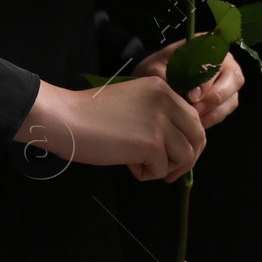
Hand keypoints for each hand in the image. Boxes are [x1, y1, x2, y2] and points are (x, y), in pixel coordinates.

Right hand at [19, 77, 206, 183]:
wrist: (64, 118)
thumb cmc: (90, 115)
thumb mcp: (134, 104)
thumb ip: (158, 116)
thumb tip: (177, 144)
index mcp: (163, 88)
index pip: (194, 118)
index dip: (188, 141)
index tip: (175, 156)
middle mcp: (167, 101)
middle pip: (197, 137)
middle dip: (186, 159)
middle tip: (168, 171)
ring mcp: (160, 121)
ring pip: (185, 155)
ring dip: (165, 167)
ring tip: (139, 163)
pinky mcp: (152, 142)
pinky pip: (162, 169)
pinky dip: (146, 174)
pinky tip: (128, 164)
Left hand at [133, 37, 245, 128]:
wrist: (153, 80)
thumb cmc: (156, 70)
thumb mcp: (154, 69)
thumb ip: (168, 77)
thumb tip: (185, 93)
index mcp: (208, 46)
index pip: (217, 61)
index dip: (206, 81)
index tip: (191, 96)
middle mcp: (224, 60)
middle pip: (234, 78)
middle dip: (214, 97)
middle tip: (194, 110)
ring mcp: (228, 80)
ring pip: (232, 96)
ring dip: (214, 111)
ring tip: (193, 119)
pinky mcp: (227, 97)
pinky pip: (227, 109)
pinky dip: (213, 118)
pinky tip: (196, 122)